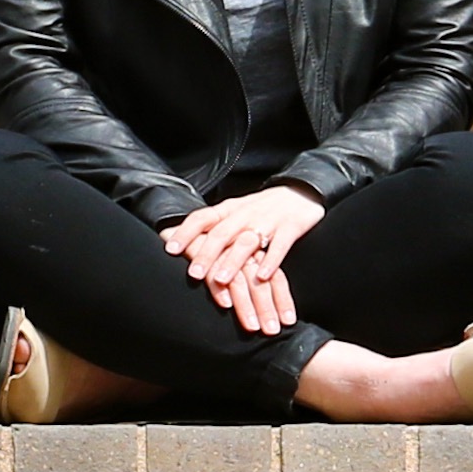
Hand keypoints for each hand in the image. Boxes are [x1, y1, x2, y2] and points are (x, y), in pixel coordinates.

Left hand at [161, 183, 325, 335]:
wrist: (302, 192)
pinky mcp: (291, 227)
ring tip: (222, 280)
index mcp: (229, 210)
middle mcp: (245, 214)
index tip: (170, 249)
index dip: (185, 232)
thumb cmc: (263, 208)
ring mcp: (268, 220)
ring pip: (247, 242)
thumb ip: (215, 229)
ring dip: (233, 261)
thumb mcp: (236, 213)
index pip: (202, 218)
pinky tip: (262, 276)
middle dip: (206, 254)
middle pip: (221, 234)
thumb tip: (186, 250)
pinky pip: (280, 245)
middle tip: (194, 274)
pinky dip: (271, 261)